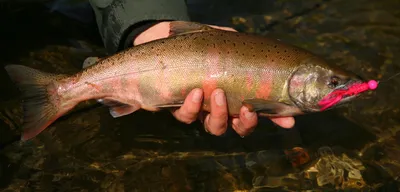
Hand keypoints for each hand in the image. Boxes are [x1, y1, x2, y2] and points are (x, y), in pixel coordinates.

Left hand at [133, 21, 294, 136]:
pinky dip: (192, 108)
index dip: (274, 117)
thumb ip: (233, 42)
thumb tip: (252, 47)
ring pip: (215, 127)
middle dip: (246, 123)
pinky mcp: (178, 108)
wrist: (154, 39)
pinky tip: (194, 93)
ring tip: (216, 94)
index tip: (289, 121)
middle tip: (246, 109)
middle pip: (239, 126)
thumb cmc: (189, 40)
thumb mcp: (214, 36)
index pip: (258, 106)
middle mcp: (218, 103)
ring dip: (220, 115)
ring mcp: (199, 109)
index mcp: (233, 89)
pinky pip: (187, 117)